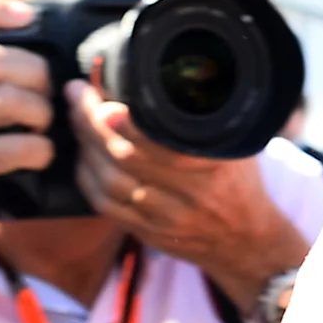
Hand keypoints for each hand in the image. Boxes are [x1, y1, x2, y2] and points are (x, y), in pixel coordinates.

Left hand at [67, 83, 308, 306]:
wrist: (247, 241)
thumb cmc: (240, 183)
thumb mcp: (237, 146)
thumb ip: (207, 121)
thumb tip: (164, 82)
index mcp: (212, 168)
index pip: (158, 144)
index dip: (124, 122)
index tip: (101, 96)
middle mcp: (188, 195)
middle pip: (125, 159)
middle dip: (91, 123)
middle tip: (77, 94)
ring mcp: (165, 218)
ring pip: (110, 183)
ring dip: (85, 148)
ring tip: (76, 118)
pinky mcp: (148, 233)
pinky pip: (106, 207)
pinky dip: (87, 179)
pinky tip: (82, 157)